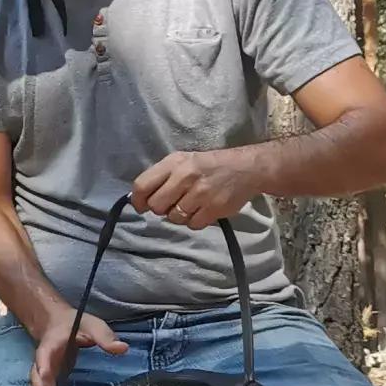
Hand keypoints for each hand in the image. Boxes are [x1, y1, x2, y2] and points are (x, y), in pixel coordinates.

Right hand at [31, 304, 127, 385]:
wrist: (55, 323)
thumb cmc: (74, 323)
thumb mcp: (91, 325)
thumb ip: (105, 336)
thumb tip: (122, 348)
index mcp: (50, 345)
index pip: (43, 356)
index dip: (44, 368)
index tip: (46, 380)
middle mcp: (43, 361)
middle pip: (37, 378)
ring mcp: (44, 372)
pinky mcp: (50, 379)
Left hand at [131, 147, 255, 233]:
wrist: (247, 168)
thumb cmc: (210, 165)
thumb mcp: (184, 161)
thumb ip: (162, 177)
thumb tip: (142, 199)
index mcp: (174, 162)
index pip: (142, 185)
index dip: (138, 200)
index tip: (141, 207)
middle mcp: (185, 176)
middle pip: (156, 206)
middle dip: (161, 209)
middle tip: (173, 204)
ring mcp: (200, 193)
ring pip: (174, 218)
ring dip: (180, 216)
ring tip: (192, 205)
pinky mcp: (213, 208)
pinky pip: (193, 224)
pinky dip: (196, 221)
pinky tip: (203, 210)